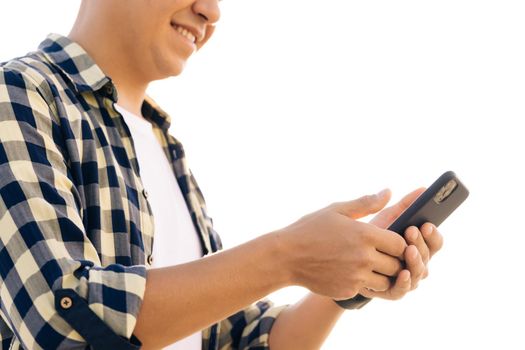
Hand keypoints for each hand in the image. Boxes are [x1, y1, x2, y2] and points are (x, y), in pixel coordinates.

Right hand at [276, 190, 407, 299]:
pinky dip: (364, 283)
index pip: (400, 243)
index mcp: (364, 234)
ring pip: (386, 282)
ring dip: (382, 275)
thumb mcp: (336, 210)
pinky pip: (366, 290)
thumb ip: (366, 203)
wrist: (285, 256)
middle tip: (384, 255)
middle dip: (394, 260)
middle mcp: (363, 257)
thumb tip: (389, 192)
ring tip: (370, 265)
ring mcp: (355, 277)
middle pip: (397, 265)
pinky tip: (351, 272)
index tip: (391, 241)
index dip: (400, 243)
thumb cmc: (310, 229)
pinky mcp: (347, 290)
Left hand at [361, 188, 443, 299]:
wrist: (338, 256)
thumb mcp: (385, 218)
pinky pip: (402, 290)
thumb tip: (422, 188)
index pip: (434, 241)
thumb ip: (403, 206)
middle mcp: (415, 262)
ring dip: (416, 261)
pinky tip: (403, 272)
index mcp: (417, 244)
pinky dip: (404, 282)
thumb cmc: (365, 235)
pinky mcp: (391, 291)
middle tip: (412, 231)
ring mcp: (406, 278)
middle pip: (428, 256)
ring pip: (419, 273)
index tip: (426, 223)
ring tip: (409, 250)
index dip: (433, 233)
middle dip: (421, 243)